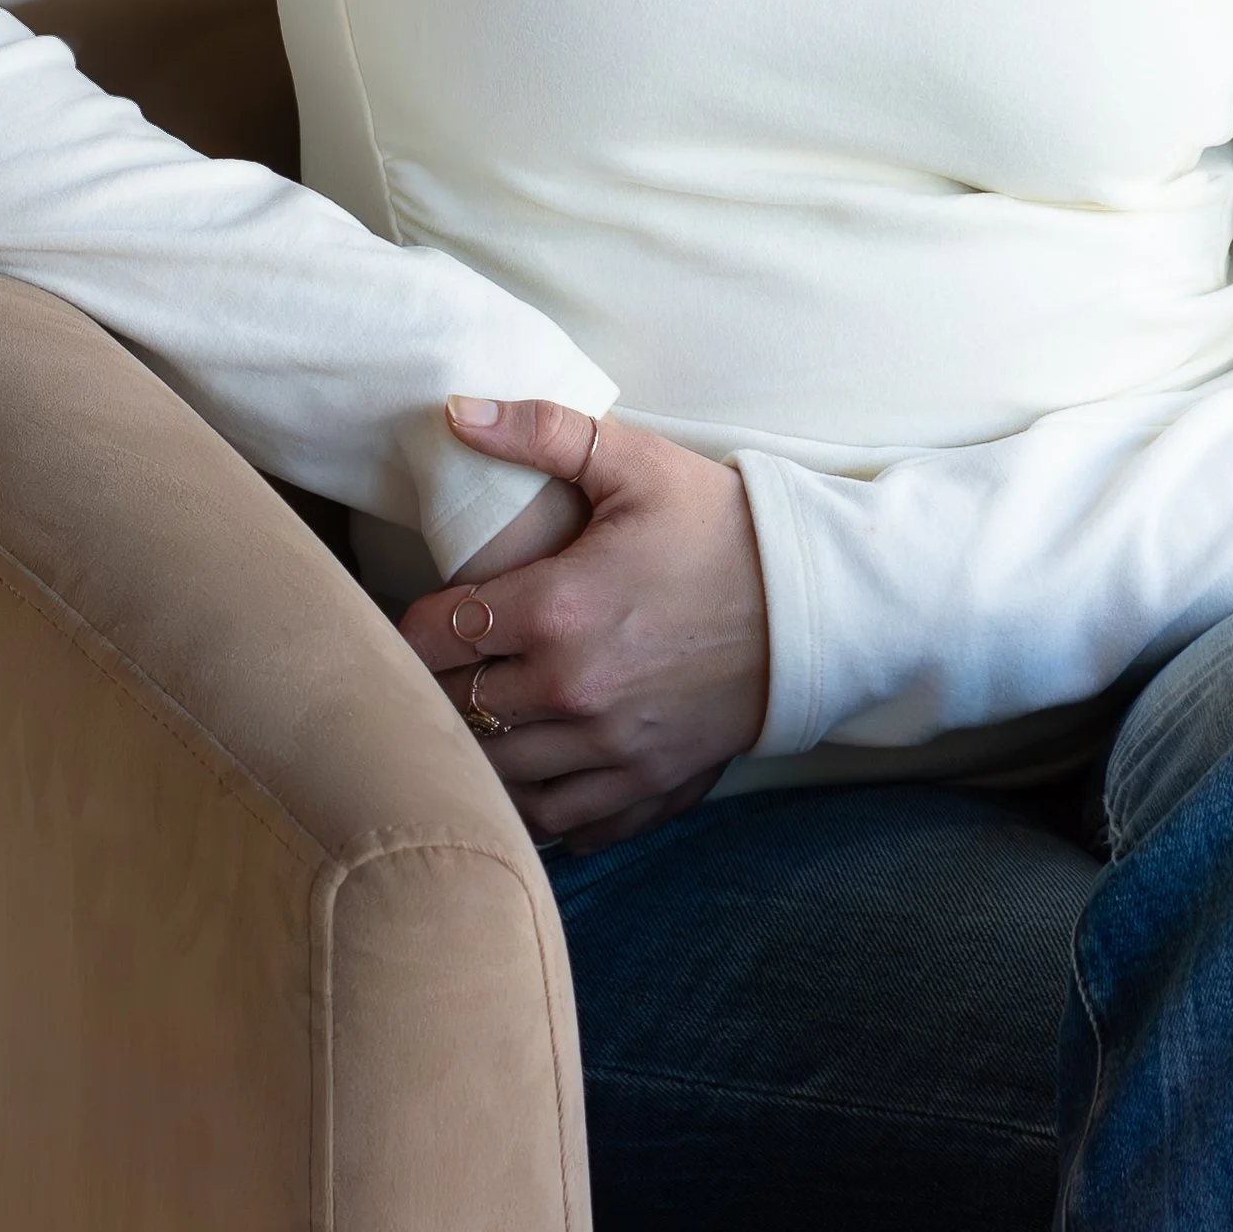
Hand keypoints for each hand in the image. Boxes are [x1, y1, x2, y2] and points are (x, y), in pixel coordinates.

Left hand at [399, 397, 768, 850]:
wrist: (818, 603)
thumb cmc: (723, 528)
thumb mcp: (637, 463)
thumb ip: (542, 432)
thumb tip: (455, 411)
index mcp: (558, 609)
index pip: (430, 638)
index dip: (413, 624)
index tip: (429, 613)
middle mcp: (574, 691)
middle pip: (453, 708)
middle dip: (439, 683)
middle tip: (451, 661)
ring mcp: (610, 748)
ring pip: (497, 773)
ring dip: (480, 746)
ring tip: (485, 713)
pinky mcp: (647, 785)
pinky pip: (561, 820)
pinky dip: (538, 802)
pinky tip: (538, 768)